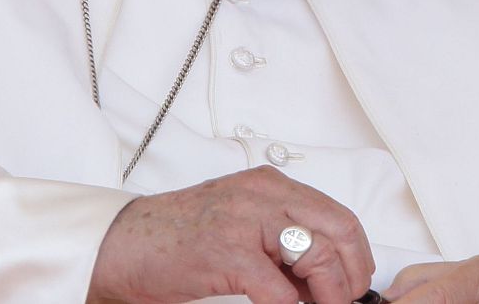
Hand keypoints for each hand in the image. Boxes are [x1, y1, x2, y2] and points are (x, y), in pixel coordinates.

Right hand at [87, 165, 375, 303]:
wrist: (122, 244)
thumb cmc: (178, 239)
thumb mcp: (241, 225)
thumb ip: (281, 241)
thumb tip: (324, 280)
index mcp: (271, 186)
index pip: (338, 217)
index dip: (356, 257)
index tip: (352, 286)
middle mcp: (264, 195)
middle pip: (340, 231)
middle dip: (351, 275)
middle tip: (342, 302)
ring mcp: (245, 221)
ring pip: (318, 255)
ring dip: (329, 295)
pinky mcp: (226, 253)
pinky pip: (279, 290)